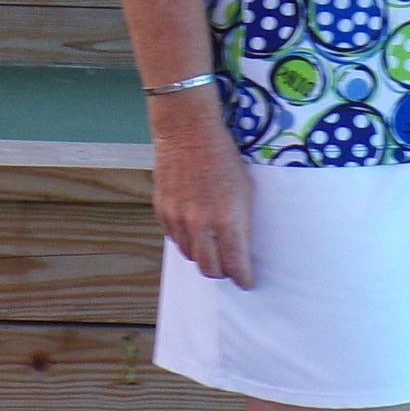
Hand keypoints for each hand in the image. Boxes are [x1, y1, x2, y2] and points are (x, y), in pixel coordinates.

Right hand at [148, 93, 254, 289]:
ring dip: (202, 255)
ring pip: (190, 256)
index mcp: (228, 218)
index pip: (235, 265)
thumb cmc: (222, 155)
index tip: (246, 280)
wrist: (188, 130)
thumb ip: (242, 222)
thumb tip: (240, 247)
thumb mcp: (245, 189)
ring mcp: (179, 218)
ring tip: (212, 246)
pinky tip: (194, 229)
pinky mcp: (162, 210)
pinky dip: (185, 239)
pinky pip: (174, 239)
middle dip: (222, 271)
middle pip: (210, 269)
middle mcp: (201, 224)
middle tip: (229, 267)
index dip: (243, 277)